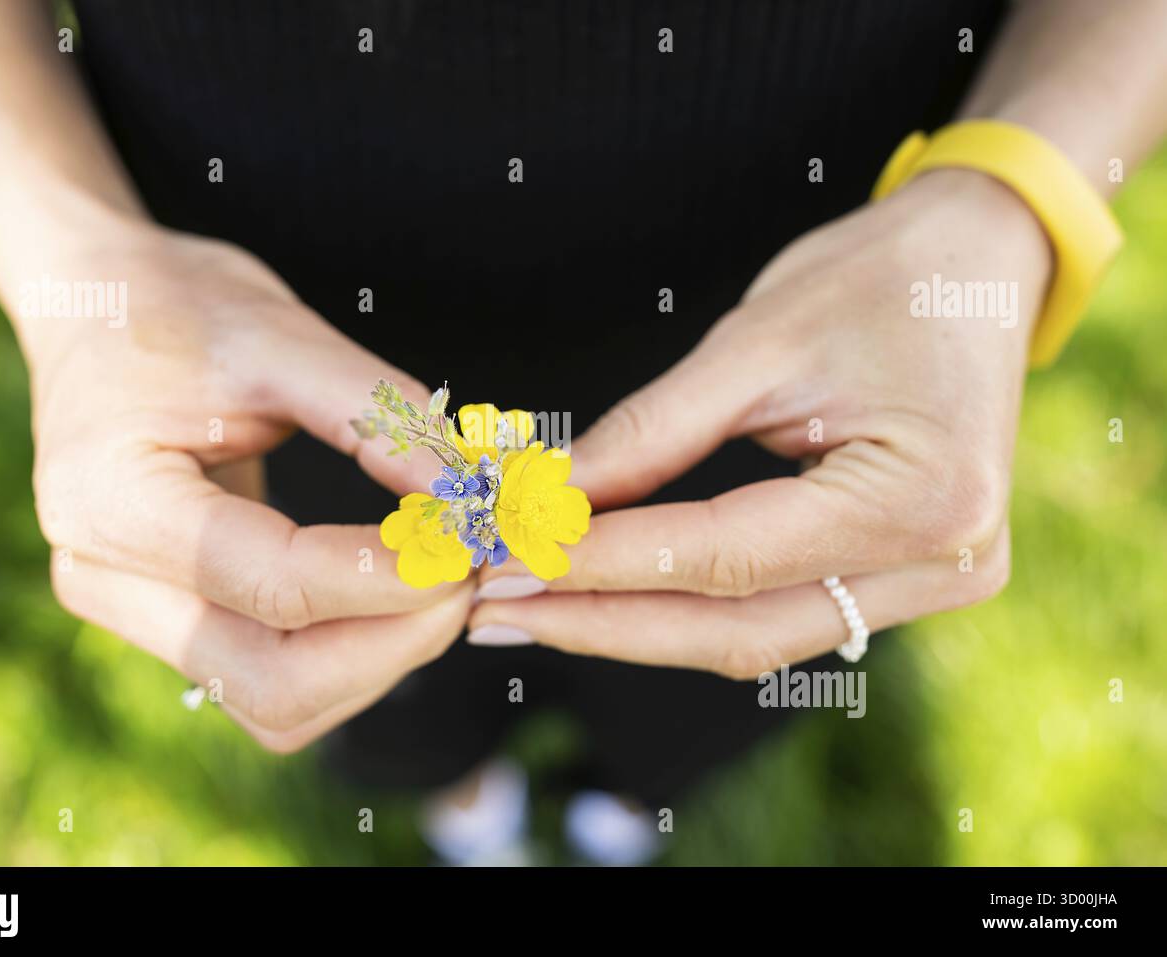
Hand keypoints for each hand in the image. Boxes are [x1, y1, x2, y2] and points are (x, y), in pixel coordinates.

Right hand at [32, 223, 469, 750]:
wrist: (101, 307)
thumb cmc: (181, 306)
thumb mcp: (283, 337)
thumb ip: (381, 421)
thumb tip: (473, 501)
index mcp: (112, 500)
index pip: (278, 583)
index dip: (393, 573)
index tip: (472, 539)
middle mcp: (104, 579)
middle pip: (274, 682)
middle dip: (395, 642)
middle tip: (469, 573)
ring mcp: (130, 612)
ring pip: (278, 704)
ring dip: (380, 660)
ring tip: (442, 579)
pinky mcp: (170, 623)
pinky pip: (271, 685)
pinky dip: (350, 659)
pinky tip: (396, 596)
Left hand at [470, 169, 1051, 676]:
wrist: (982, 260)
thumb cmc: (880, 276)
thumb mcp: (755, 341)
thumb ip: (651, 435)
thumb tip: (549, 502)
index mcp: (919, 499)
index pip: (723, 557)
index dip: (604, 563)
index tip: (508, 557)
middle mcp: (940, 565)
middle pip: (737, 629)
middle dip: (606, 621)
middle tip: (496, 609)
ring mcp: (932, 584)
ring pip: (752, 636)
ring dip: (637, 626)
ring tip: (531, 607)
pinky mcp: (907, 579)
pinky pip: (778, 612)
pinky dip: (688, 607)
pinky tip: (608, 597)